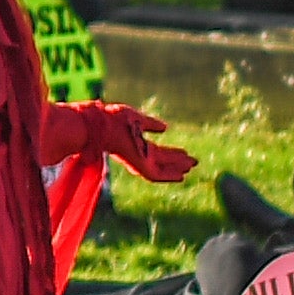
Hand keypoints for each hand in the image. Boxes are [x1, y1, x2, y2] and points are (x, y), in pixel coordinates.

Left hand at [76, 99, 193, 183]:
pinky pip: (157, 175)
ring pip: (162, 168)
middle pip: (162, 161)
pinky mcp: (138, 166)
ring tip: (191, 167)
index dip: (171, 153)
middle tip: (193, 162)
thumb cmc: (112, 119)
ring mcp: (138, 161)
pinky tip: (182, 175)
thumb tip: (165, 127)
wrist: (100, 126)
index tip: (184, 152)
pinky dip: (170, 175)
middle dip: (178, 162)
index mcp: (136, 143)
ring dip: (177, 168)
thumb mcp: (136, 119)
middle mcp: (138, 154)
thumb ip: (150, 124)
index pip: (157, 152)